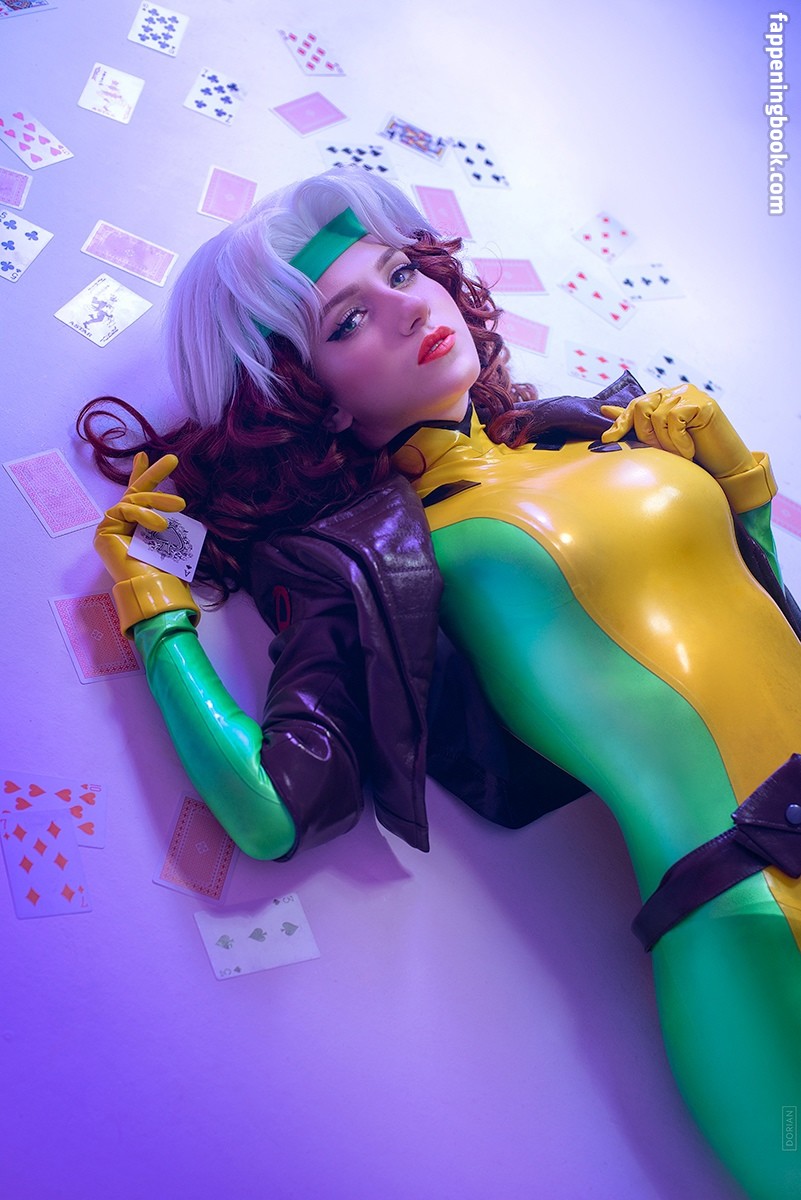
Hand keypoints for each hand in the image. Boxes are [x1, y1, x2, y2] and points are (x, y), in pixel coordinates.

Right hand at [95, 452, 199, 634]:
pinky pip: (126, 510)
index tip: (143, 456)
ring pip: (135, 500)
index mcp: (139, 525)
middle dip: (153, 473)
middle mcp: (123, 523)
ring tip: (179, 506)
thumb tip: (178, 506)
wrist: (153, 589)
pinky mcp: (105, 530)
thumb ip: (167, 520)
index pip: (139, 496)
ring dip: (158, 500)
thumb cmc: (165, 570)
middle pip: (136, 492)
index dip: (141, 474)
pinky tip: (159, 524)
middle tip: (172, 460)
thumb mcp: (172, 538)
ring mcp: (112, 526)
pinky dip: (144, 514)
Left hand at [600, 384, 756, 480]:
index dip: (621, 422)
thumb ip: (636, 423)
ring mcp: (690, 395)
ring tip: (678, 454)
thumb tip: (605, 410)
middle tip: (662, 452)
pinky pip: (674, 420)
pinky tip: (688, 452)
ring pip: (657, 416)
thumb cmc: (693, 454)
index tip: (608, 439)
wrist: (724, 467)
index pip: (635, 405)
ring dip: (665, 442)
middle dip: (645, 435)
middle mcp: (676, 392)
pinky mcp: (702, 403)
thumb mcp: (659, 439)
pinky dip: (678, 441)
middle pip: (642, 407)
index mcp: (664, 398)